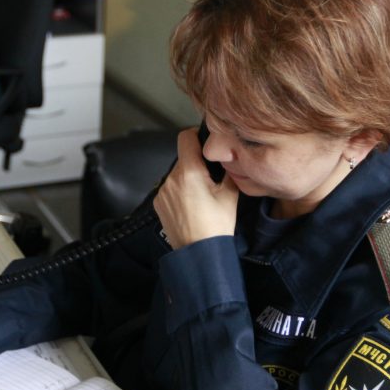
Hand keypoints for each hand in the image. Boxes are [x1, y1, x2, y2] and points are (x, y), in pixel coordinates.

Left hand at [153, 128, 239, 247]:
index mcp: (189, 172)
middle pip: (183, 158)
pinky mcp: (158, 203)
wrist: (200, 253)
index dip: (195, 136)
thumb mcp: (230, 194)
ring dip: (188, 178)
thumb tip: (227, 155)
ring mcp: (162, 192)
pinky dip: (179, 192)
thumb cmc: (216, 226)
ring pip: (177, 174)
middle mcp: (171, 179)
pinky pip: (170, 188)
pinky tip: (191, 205)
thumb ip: (227, 169)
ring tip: (202, 195)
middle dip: (196, 163)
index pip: (185, 137)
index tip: (204, 142)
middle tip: (210, 177)